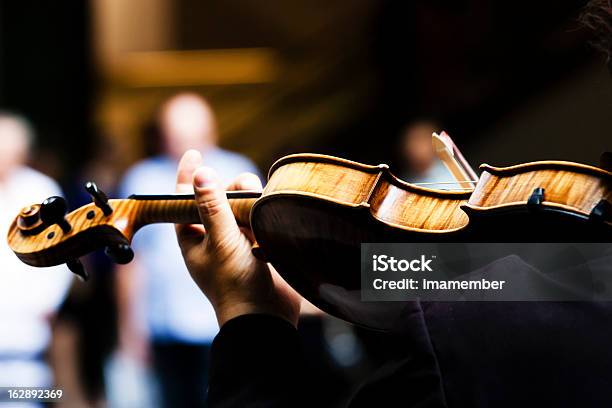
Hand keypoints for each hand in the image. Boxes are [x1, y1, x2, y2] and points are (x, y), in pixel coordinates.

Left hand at [175, 150, 301, 326]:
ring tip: (258, 213)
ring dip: (250, 202)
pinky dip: (262, 214)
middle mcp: (212, 236)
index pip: (183, 199)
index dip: (187, 175)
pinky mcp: (258, 245)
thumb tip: (202, 173)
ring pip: (242, 205)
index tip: (194, 152)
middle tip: (243, 193)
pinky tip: (268, 220)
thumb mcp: (220, 241)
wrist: (264, 317)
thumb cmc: (235, 283)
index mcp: (191, 237)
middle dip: (230, 189)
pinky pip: (259, 218)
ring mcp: (236, 241)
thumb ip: (212, 207)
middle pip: (219, 197)